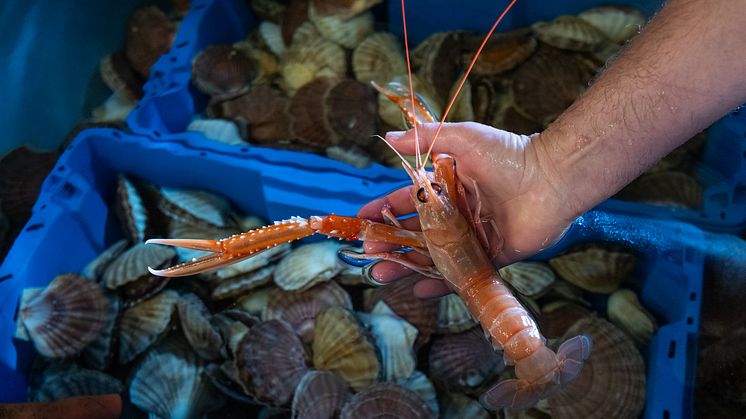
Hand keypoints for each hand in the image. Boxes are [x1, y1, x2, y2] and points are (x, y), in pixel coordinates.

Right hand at [358, 122, 576, 297]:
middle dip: (390, 243)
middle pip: (417, 232)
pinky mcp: (492, 256)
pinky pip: (463, 272)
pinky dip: (442, 283)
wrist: (551, 178)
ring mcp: (474, 236)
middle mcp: (459, 213)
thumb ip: (425, 139)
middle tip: (368, 254)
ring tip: (381, 275)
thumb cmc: (508, 154)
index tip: (362, 220)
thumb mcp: (463, 138)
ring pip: (434, 254)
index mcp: (449, 186)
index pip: (409, 200)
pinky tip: (419, 289)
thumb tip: (388, 137)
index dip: (385, 210)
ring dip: (407, 264)